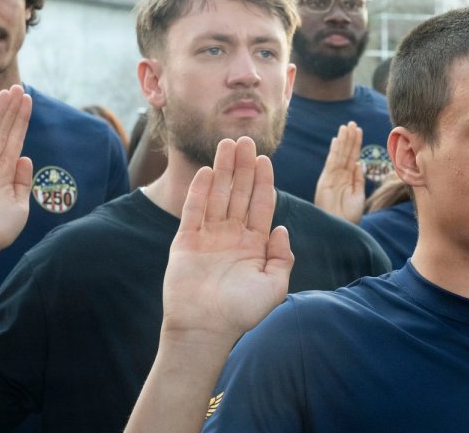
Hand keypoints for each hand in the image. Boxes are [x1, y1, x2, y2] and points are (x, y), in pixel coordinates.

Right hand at [0, 85, 33, 253]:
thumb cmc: (0, 228)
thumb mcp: (20, 202)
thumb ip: (23, 180)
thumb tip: (25, 158)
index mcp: (5, 171)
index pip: (14, 139)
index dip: (21, 119)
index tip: (28, 100)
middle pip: (2, 130)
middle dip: (11, 109)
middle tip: (18, 86)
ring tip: (8, 92)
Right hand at [161, 137, 293, 342]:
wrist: (205, 329)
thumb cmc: (242, 312)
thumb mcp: (275, 285)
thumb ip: (282, 256)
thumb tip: (282, 228)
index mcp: (254, 245)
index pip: (261, 205)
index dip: (264, 181)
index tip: (265, 158)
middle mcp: (232, 237)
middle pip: (240, 194)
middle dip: (244, 167)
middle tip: (246, 139)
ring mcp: (208, 237)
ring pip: (219, 195)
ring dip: (224, 170)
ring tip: (228, 144)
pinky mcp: (186, 241)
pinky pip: (194, 210)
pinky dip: (201, 190)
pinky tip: (209, 171)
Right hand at [314, 122, 364, 223]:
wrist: (339, 229)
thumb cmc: (349, 217)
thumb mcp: (358, 196)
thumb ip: (358, 179)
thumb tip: (360, 163)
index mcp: (348, 179)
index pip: (352, 158)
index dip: (356, 145)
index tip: (358, 131)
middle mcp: (340, 176)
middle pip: (346, 153)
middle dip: (349, 139)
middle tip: (353, 124)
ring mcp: (332, 177)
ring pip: (339, 155)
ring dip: (343, 141)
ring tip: (347, 127)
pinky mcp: (326, 181)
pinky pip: (331, 163)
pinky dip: (334, 152)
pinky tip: (337, 141)